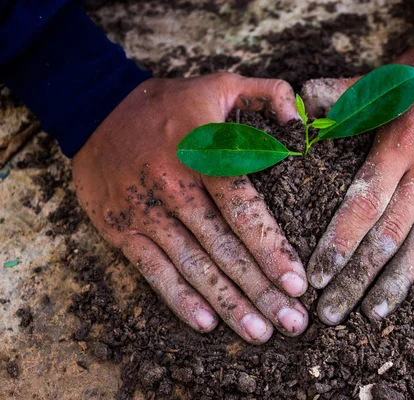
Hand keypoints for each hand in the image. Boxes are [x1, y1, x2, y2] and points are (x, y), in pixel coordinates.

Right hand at [72, 73, 308, 342]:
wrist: (96, 108)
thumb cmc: (171, 104)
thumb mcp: (222, 84)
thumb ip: (269, 94)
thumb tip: (302, 121)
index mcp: (204, 153)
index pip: (243, 210)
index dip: (271, 249)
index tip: (298, 283)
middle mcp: (174, 187)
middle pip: (224, 248)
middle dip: (260, 290)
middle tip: (293, 323)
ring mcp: (145, 211)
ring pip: (192, 266)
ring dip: (228, 303)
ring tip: (260, 333)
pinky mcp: (120, 228)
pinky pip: (152, 269)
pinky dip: (178, 298)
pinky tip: (206, 324)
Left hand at [302, 31, 413, 324]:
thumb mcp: (381, 79)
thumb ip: (339, 98)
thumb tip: (297, 108)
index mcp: (400, 143)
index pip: (362, 204)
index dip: (338, 243)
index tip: (317, 278)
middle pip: (390, 234)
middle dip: (358, 277)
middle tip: (333, 314)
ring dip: (402, 281)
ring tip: (375, 311)